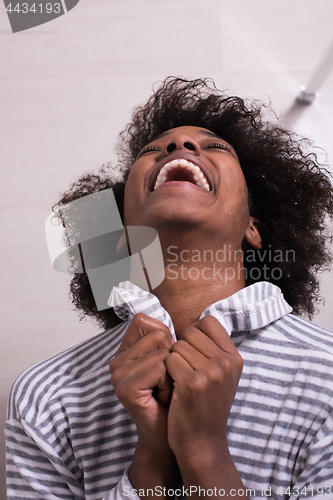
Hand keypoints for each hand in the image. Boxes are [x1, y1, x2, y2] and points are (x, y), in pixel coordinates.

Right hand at [109, 313, 173, 451]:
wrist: (171, 432)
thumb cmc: (173, 395)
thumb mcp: (168, 360)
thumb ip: (163, 338)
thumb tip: (168, 326)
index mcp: (124, 350)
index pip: (143, 320)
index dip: (164, 338)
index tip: (163, 363)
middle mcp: (117, 360)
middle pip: (157, 335)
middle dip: (171, 358)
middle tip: (165, 381)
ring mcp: (118, 375)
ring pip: (161, 353)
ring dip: (172, 373)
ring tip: (164, 390)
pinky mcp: (125, 388)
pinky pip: (159, 369)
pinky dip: (168, 384)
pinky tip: (162, 398)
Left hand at [165, 315, 242, 461]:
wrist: (202, 442)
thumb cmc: (206, 406)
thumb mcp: (221, 376)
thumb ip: (214, 350)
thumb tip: (198, 322)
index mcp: (235, 358)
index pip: (208, 322)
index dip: (194, 333)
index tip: (191, 352)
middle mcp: (227, 362)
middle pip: (190, 332)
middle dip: (181, 347)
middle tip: (184, 370)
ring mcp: (211, 372)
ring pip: (177, 345)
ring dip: (172, 360)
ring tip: (180, 380)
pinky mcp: (192, 383)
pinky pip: (169, 360)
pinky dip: (166, 372)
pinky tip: (173, 388)